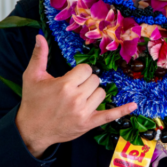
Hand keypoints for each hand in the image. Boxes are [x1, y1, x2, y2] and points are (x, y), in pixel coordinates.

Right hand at [15, 35, 136, 157]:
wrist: (31, 130)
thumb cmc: (32, 101)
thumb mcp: (32, 76)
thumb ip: (39, 55)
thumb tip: (40, 36)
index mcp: (65, 85)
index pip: (87, 69)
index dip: (80, 72)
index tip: (72, 77)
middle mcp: (76, 98)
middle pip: (96, 80)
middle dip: (86, 82)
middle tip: (74, 88)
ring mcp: (84, 112)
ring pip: (102, 93)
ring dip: (94, 93)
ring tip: (80, 98)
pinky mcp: (89, 123)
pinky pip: (110, 116)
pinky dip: (123, 110)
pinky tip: (134, 105)